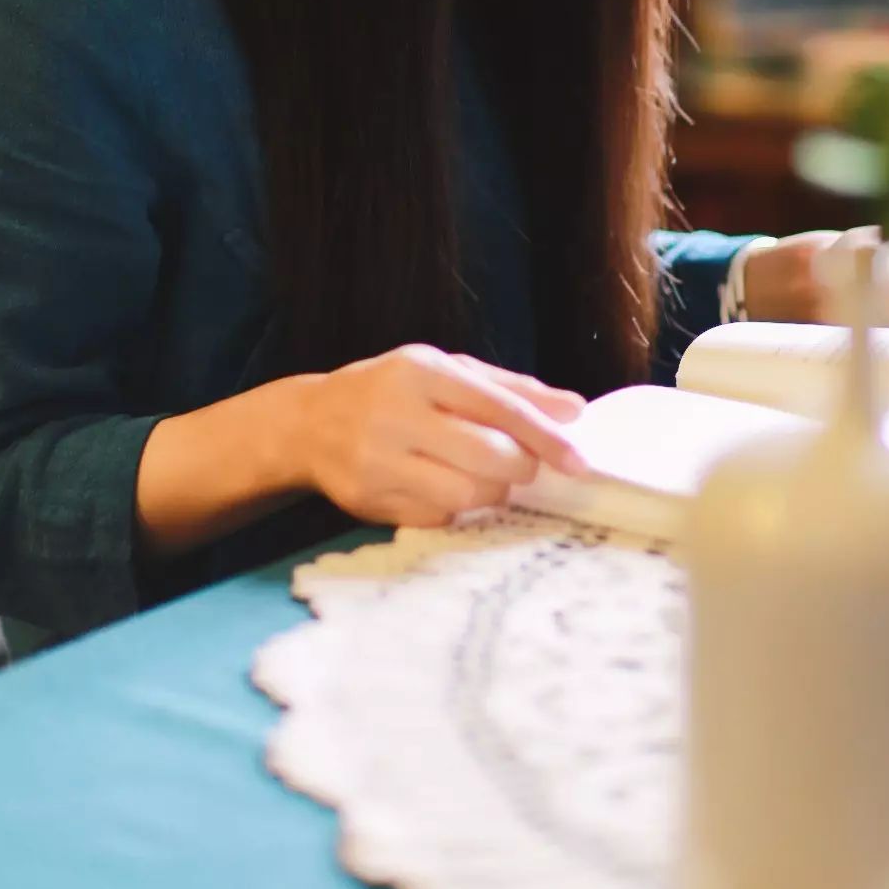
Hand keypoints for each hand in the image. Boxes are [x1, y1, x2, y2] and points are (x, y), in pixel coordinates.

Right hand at [293, 344, 587, 527]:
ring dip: (491, 491)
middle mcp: (395, 414)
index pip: (497, 406)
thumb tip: (574, 411)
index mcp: (420, 371)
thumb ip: (510, 389)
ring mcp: (377, 460)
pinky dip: (456, 507)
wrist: (309, 423)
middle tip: (521, 465)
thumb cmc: (393, 391)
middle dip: (519, 467)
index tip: (578, 461)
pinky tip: (443, 486)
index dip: (544, 436)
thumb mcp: (446, 372)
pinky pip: (436, 516)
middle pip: (486, 456)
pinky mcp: (367, 501)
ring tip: (483, 475)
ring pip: (465, 494)